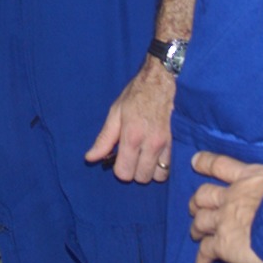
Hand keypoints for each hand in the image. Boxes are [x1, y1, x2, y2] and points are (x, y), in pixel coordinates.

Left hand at [85, 59, 175, 183]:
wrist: (158, 84)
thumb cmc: (133, 97)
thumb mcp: (114, 114)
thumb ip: (104, 140)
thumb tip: (90, 158)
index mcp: (132, 137)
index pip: (124, 172)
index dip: (118, 169)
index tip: (117, 158)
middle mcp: (150, 144)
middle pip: (140, 178)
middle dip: (132, 172)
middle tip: (129, 157)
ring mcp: (163, 146)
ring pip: (156, 177)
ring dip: (147, 172)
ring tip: (141, 159)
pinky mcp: (172, 144)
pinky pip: (167, 169)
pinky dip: (159, 168)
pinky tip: (151, 158)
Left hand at [188, 151, 262, 262]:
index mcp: (249, 178)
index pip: (220, 165)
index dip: (206, 162)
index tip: (195, 162)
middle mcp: (232, 197)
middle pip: (204, 195)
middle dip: (197, 201)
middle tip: (195, 207)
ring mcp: (223, 220)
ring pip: (200, 221)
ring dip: (196, 228)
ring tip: (196, 234)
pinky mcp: (222, 244)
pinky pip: (206, 250)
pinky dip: (202, 256)